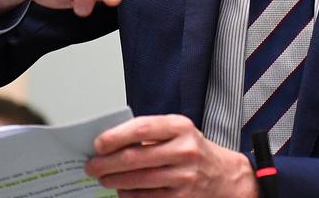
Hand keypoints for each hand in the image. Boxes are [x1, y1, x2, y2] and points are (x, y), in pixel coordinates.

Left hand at [86, 115, 256, 197]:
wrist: (226, 177)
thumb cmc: (196, 151)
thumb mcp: (179, 133)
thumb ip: (151, 135)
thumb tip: (113, 143)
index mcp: (180, 127)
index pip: (141, 129)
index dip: (115, 137)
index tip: (98, 144)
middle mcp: (184, 150)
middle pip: (134, 158)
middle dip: (106, 164)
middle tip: (92, 166)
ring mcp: (184, 176)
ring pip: (137, 181)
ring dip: (114, 181)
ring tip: (103, 179)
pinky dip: (129, 195)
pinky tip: (122, 191)